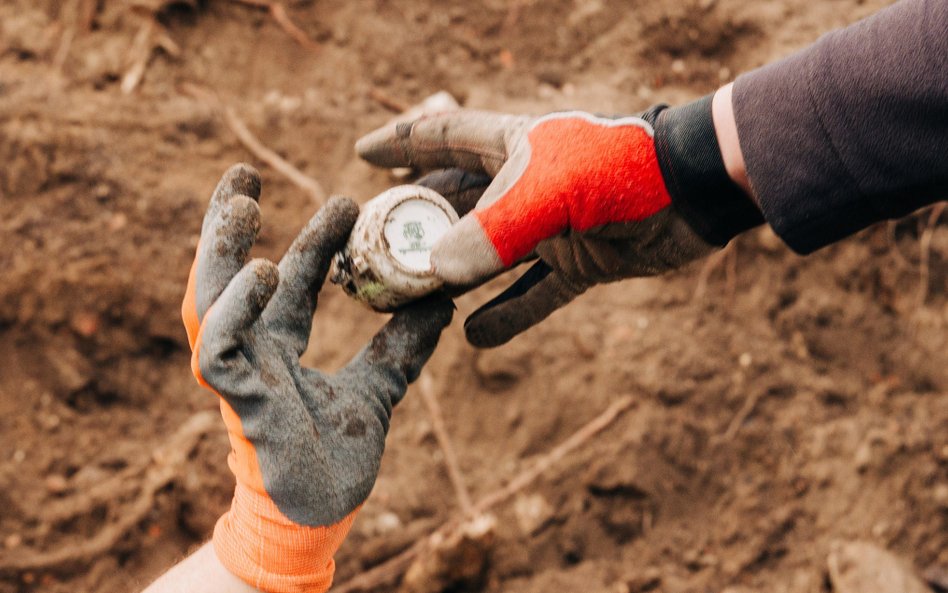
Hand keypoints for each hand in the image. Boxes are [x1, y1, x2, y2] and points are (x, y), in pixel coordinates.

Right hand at [181, 164, 452, 592]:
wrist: (321, 518)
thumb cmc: (334, 460)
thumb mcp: (378, 390)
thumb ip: (401, 348)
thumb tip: (440, 305)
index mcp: (281, 348)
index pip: (292, 282)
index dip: (312, 241)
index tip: (345, 200)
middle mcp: (254, 352)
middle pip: (231, 275)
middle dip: (230, 225)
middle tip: (242, 173)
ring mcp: (240, 374)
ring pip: (211, 301)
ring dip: (220, 251)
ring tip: (242, 203)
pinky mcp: (236, 400)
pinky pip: (222, 347)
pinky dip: (237, 308)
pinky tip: (264, 272)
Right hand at [356, 108, 718, 346]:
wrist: (696, 196)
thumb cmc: (619, 174)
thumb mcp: (546, 197)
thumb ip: (490, 233)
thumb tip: (436, 274)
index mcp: (514, 146)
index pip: (443, 137)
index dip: (403, 144)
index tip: (365, 155)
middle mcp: (528, 184)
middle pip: (457, 205)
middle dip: (418, 228)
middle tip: (376, 254)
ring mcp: (553, 225)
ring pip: (489, 255)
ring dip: (454, 280)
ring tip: (413, 304)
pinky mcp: (582, 262)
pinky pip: (534, 294)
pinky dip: (508, 315)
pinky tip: (476, 338)